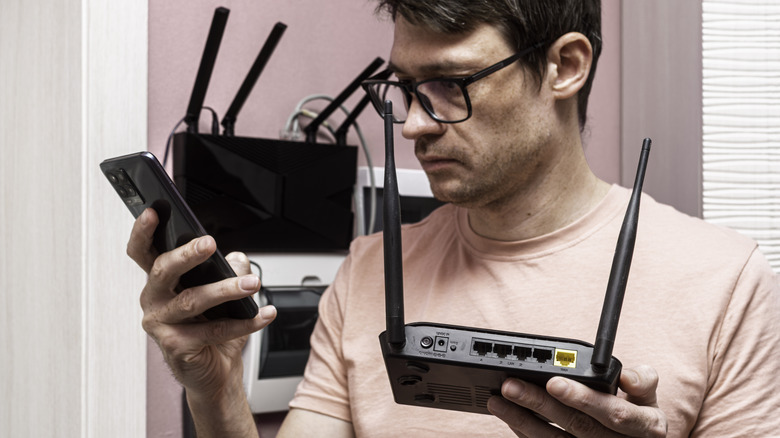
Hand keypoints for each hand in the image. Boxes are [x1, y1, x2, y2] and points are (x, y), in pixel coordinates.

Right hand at [127, 208, 276, 395]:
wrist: (216, 369)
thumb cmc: (212, 325)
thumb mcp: (224, 289)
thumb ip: (228, 268)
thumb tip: (236, 258)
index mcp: (161, 281)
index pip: (143, 251)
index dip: (142, 231)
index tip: (153, 212)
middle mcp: (154, 300)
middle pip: (163, 270)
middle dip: (187, 255)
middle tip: (209, 243)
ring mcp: (161, 325)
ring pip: (191, 301)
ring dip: (226, 289)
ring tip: (251, 283)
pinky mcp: (176, 347)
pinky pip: (212, 330)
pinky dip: (243, 322)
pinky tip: (262, 314)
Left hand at [487, 365, 666, 436]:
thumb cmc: (639, 416)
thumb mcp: (650, 400)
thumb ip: (643, 382)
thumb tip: (628, 376)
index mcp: (644, 426)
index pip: (612, 413)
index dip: (582, 398)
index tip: (553, 381)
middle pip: (576, 425)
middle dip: (540, 404)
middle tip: (511, 385)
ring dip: (522, 420)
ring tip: (498, 400)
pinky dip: (525, 432)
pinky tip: (508, 416)